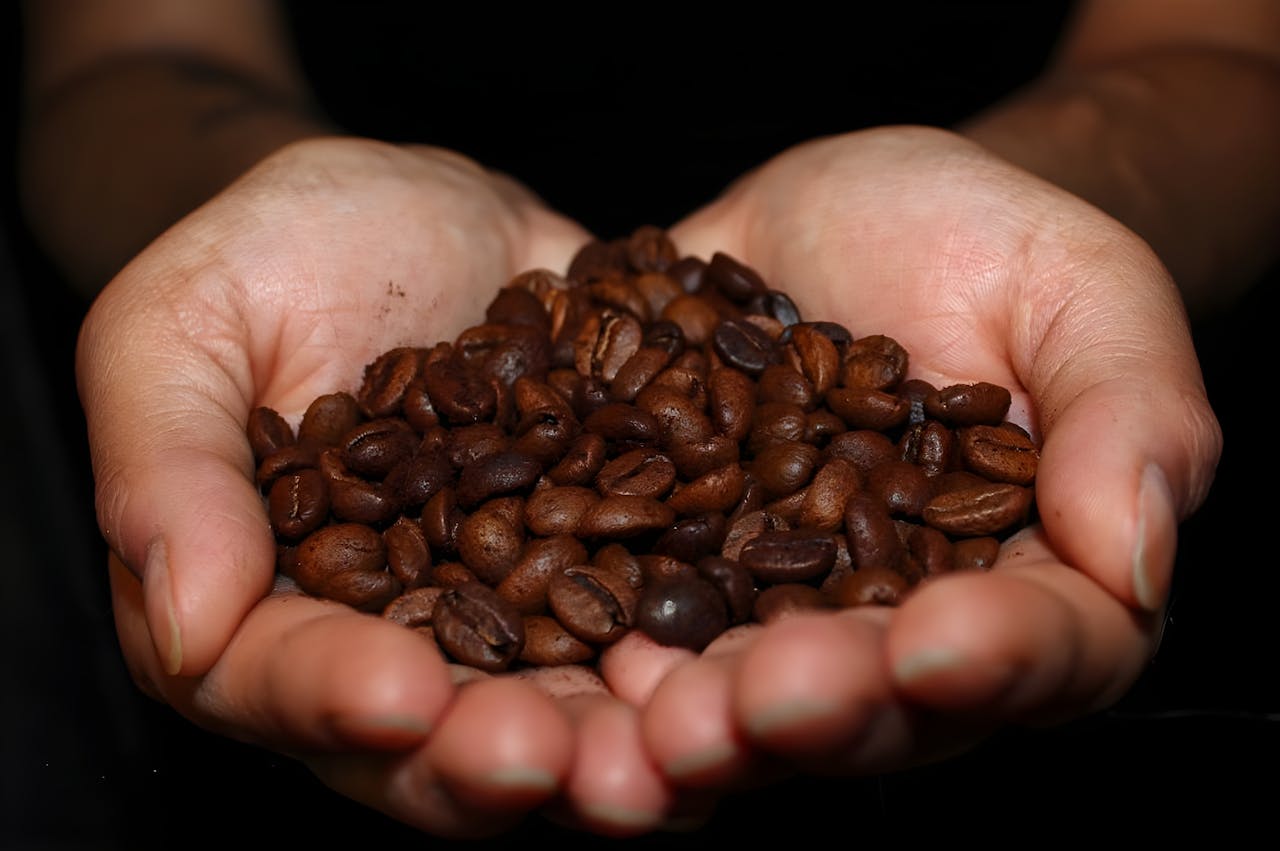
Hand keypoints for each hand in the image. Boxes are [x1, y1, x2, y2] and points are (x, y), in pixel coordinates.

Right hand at [81, 136, 679, 837]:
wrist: (422, 213)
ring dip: (618, 739)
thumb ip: (166, 466)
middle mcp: (397, 635)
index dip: (332, 701)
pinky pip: (659, 615)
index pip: (279, 683)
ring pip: (562, 703)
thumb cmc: (275, 255)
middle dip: (496, 759)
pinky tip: (747, 653)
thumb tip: (182, 620)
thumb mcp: (179, 326)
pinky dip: (701, 644)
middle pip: (436, 737)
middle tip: (561, 764)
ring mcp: (517, 606)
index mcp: (263, 606)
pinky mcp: (610, 561)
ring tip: (673, 745)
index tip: (399, 700)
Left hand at [595, 126, 1221, 790]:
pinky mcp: (661, 565)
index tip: (940, 642)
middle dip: (815, 712)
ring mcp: (763, 609)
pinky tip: (542, 655)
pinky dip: (587, 644)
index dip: (997, 658)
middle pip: (871, 705)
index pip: (1041, 649)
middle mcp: (888, 627)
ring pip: (737, 692)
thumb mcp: (1080, 289)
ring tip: (647, 720)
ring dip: (691, 719)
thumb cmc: (985, 242)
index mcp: (1026, 581)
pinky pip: (623, 614)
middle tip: (756, 708)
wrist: (841, 220)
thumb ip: (1131, 411)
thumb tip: (1137, 555)